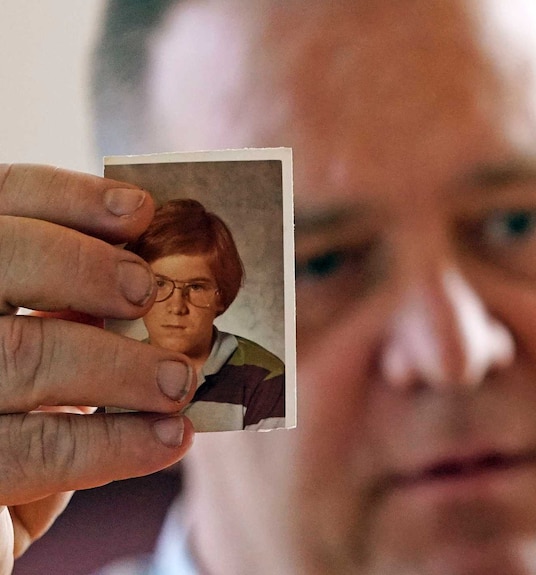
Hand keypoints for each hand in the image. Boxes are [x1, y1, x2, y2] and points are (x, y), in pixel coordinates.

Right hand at [0, 164, 195, 572]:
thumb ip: (75, 319)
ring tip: (180, 381)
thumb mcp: (45, 358)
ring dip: (120, 365)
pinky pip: (33, 449)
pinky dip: (114, 443)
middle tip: (150, 293)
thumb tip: (154, 288)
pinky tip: (169, 438)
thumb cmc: (21, 425)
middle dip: (84, 267)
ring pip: (20, 353)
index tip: (140, 209)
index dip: (64, 197)